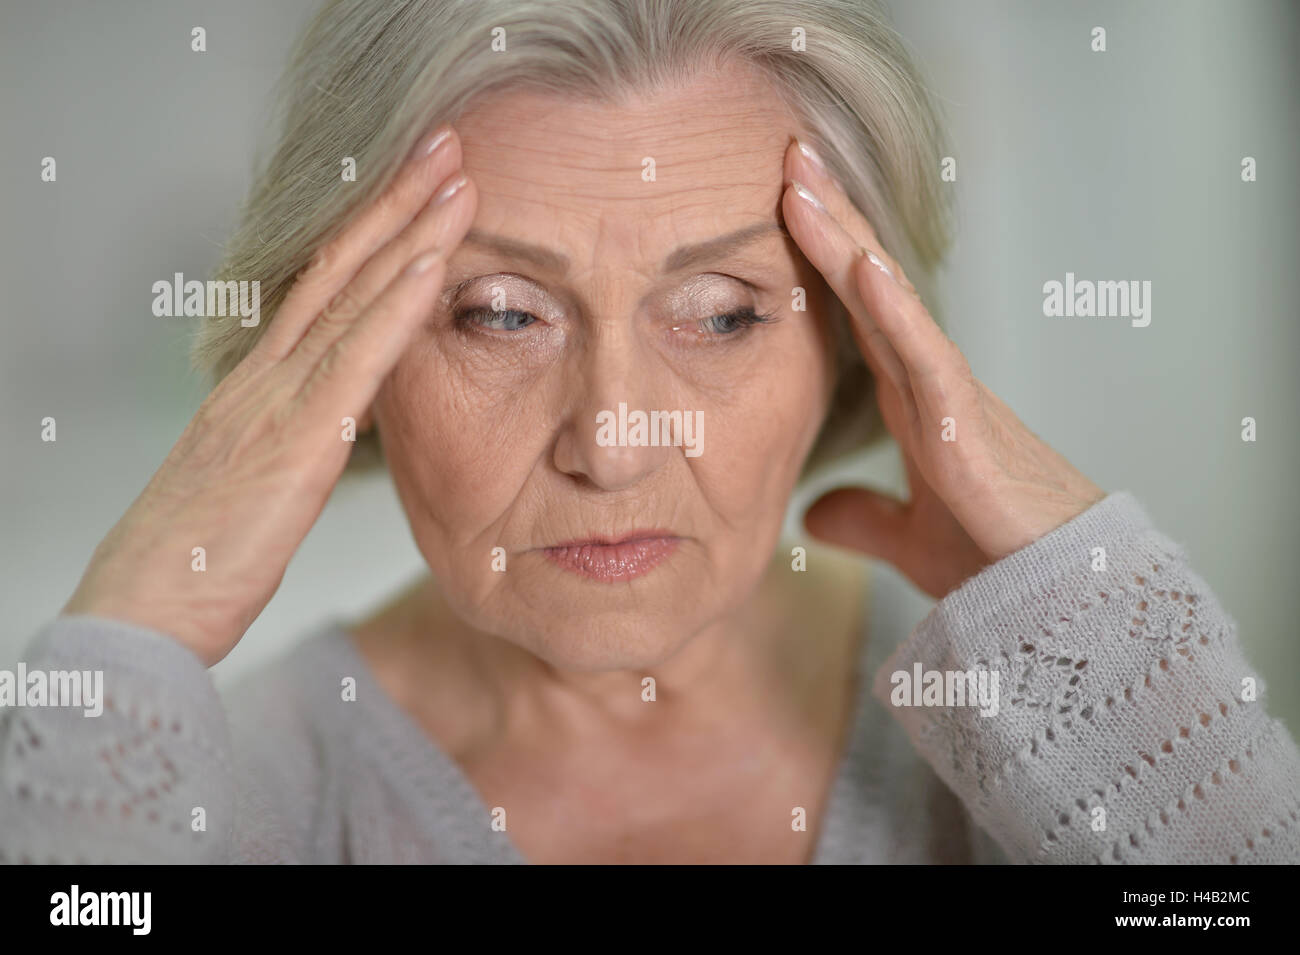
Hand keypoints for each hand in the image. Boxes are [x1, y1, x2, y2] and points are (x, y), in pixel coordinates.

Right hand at [62, 126, 477, 665]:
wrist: (143, 608)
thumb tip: (339, 418)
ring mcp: (277, 399)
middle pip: (339, 267)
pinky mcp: (295, 439)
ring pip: (351, 295)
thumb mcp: (254, 480)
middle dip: (396, 201)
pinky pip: (355, 360)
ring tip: (457, 177)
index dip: (372, 231)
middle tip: (447, 145)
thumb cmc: (199, 557)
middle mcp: (266, 374)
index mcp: (259, 384)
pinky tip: (434, 263)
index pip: (323, 287)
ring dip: (409, 232)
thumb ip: (294, 436)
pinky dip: (397, 306)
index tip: (418, 187)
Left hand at [781, 137, 1105, 598]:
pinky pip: (925, 355)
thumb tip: (814, 515)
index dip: (824, 257)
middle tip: (789, 153)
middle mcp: (930, 379)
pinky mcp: (966, 425)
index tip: (785, 203)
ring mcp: (950, 393)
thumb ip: (866, 518)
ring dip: (846, 238)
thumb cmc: (998, 557)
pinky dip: (894, 309)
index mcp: (914, 397)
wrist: (1061, 596)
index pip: (858, 311)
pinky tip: (861, 265)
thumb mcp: (910, 538)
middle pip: (869, 284)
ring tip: (804, 177)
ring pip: (889, 300)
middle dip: (830, 218)